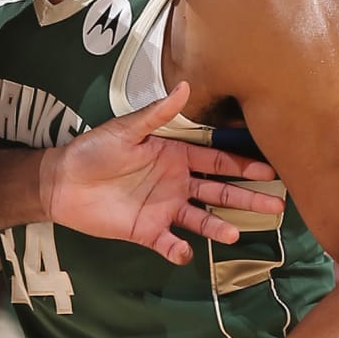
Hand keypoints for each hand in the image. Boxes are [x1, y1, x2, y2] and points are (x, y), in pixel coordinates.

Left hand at [42, 85, 280, 264]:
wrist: (62, 181)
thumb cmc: (94, 149)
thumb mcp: (126, 129)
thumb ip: (157, 114)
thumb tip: (186, 86)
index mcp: (177, 156)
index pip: (217, 160)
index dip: (243, 165)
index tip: (270, 169)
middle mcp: (178, 183)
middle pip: (220, 191)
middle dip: (247, 198)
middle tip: (276, 205)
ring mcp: (165, 208)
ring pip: (201, 219)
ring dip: (218, 227)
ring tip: (235, 234)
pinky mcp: (147, 230)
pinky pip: (168, 243)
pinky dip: (178, 249)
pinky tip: (185, 252)